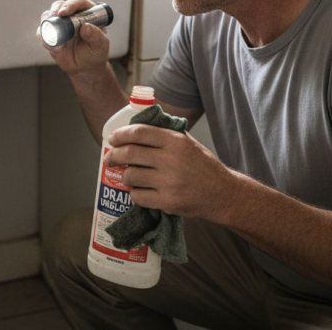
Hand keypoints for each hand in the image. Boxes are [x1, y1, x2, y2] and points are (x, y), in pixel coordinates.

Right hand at [37, 0, 110, 75]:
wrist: (85, 67)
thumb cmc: (95, 53)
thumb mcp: (101, 45)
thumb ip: (96, 36)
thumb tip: (85, 26)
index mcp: (86, 12)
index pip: (77, 1)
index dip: (70, 4)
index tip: (64, 12)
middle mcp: (71, 15)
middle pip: (59, 5)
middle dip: (54, 11)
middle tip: (53, 19)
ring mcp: (59, 24)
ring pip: (47, 16)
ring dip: (47, 24)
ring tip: (55, 39)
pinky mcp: (50, 35)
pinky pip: (41, 32)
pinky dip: (43, 38)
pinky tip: (53, 47)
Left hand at [106, 124, 232, 219]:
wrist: (221, 193)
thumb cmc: (201, 165)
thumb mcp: (187, 142)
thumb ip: (163, 135)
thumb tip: (132, 129)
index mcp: (175, 141)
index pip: (139, 133)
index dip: (121, 134)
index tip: (113, 138)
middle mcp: (171, 160)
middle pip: (130, 154)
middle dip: (114, 155)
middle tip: (110, 158)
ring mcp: (169, 182)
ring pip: (131, 176)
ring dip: (125, 176)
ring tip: (129, 176)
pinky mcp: (168, 202)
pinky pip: (138, 196)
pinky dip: (135, 193)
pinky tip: (141, 190)